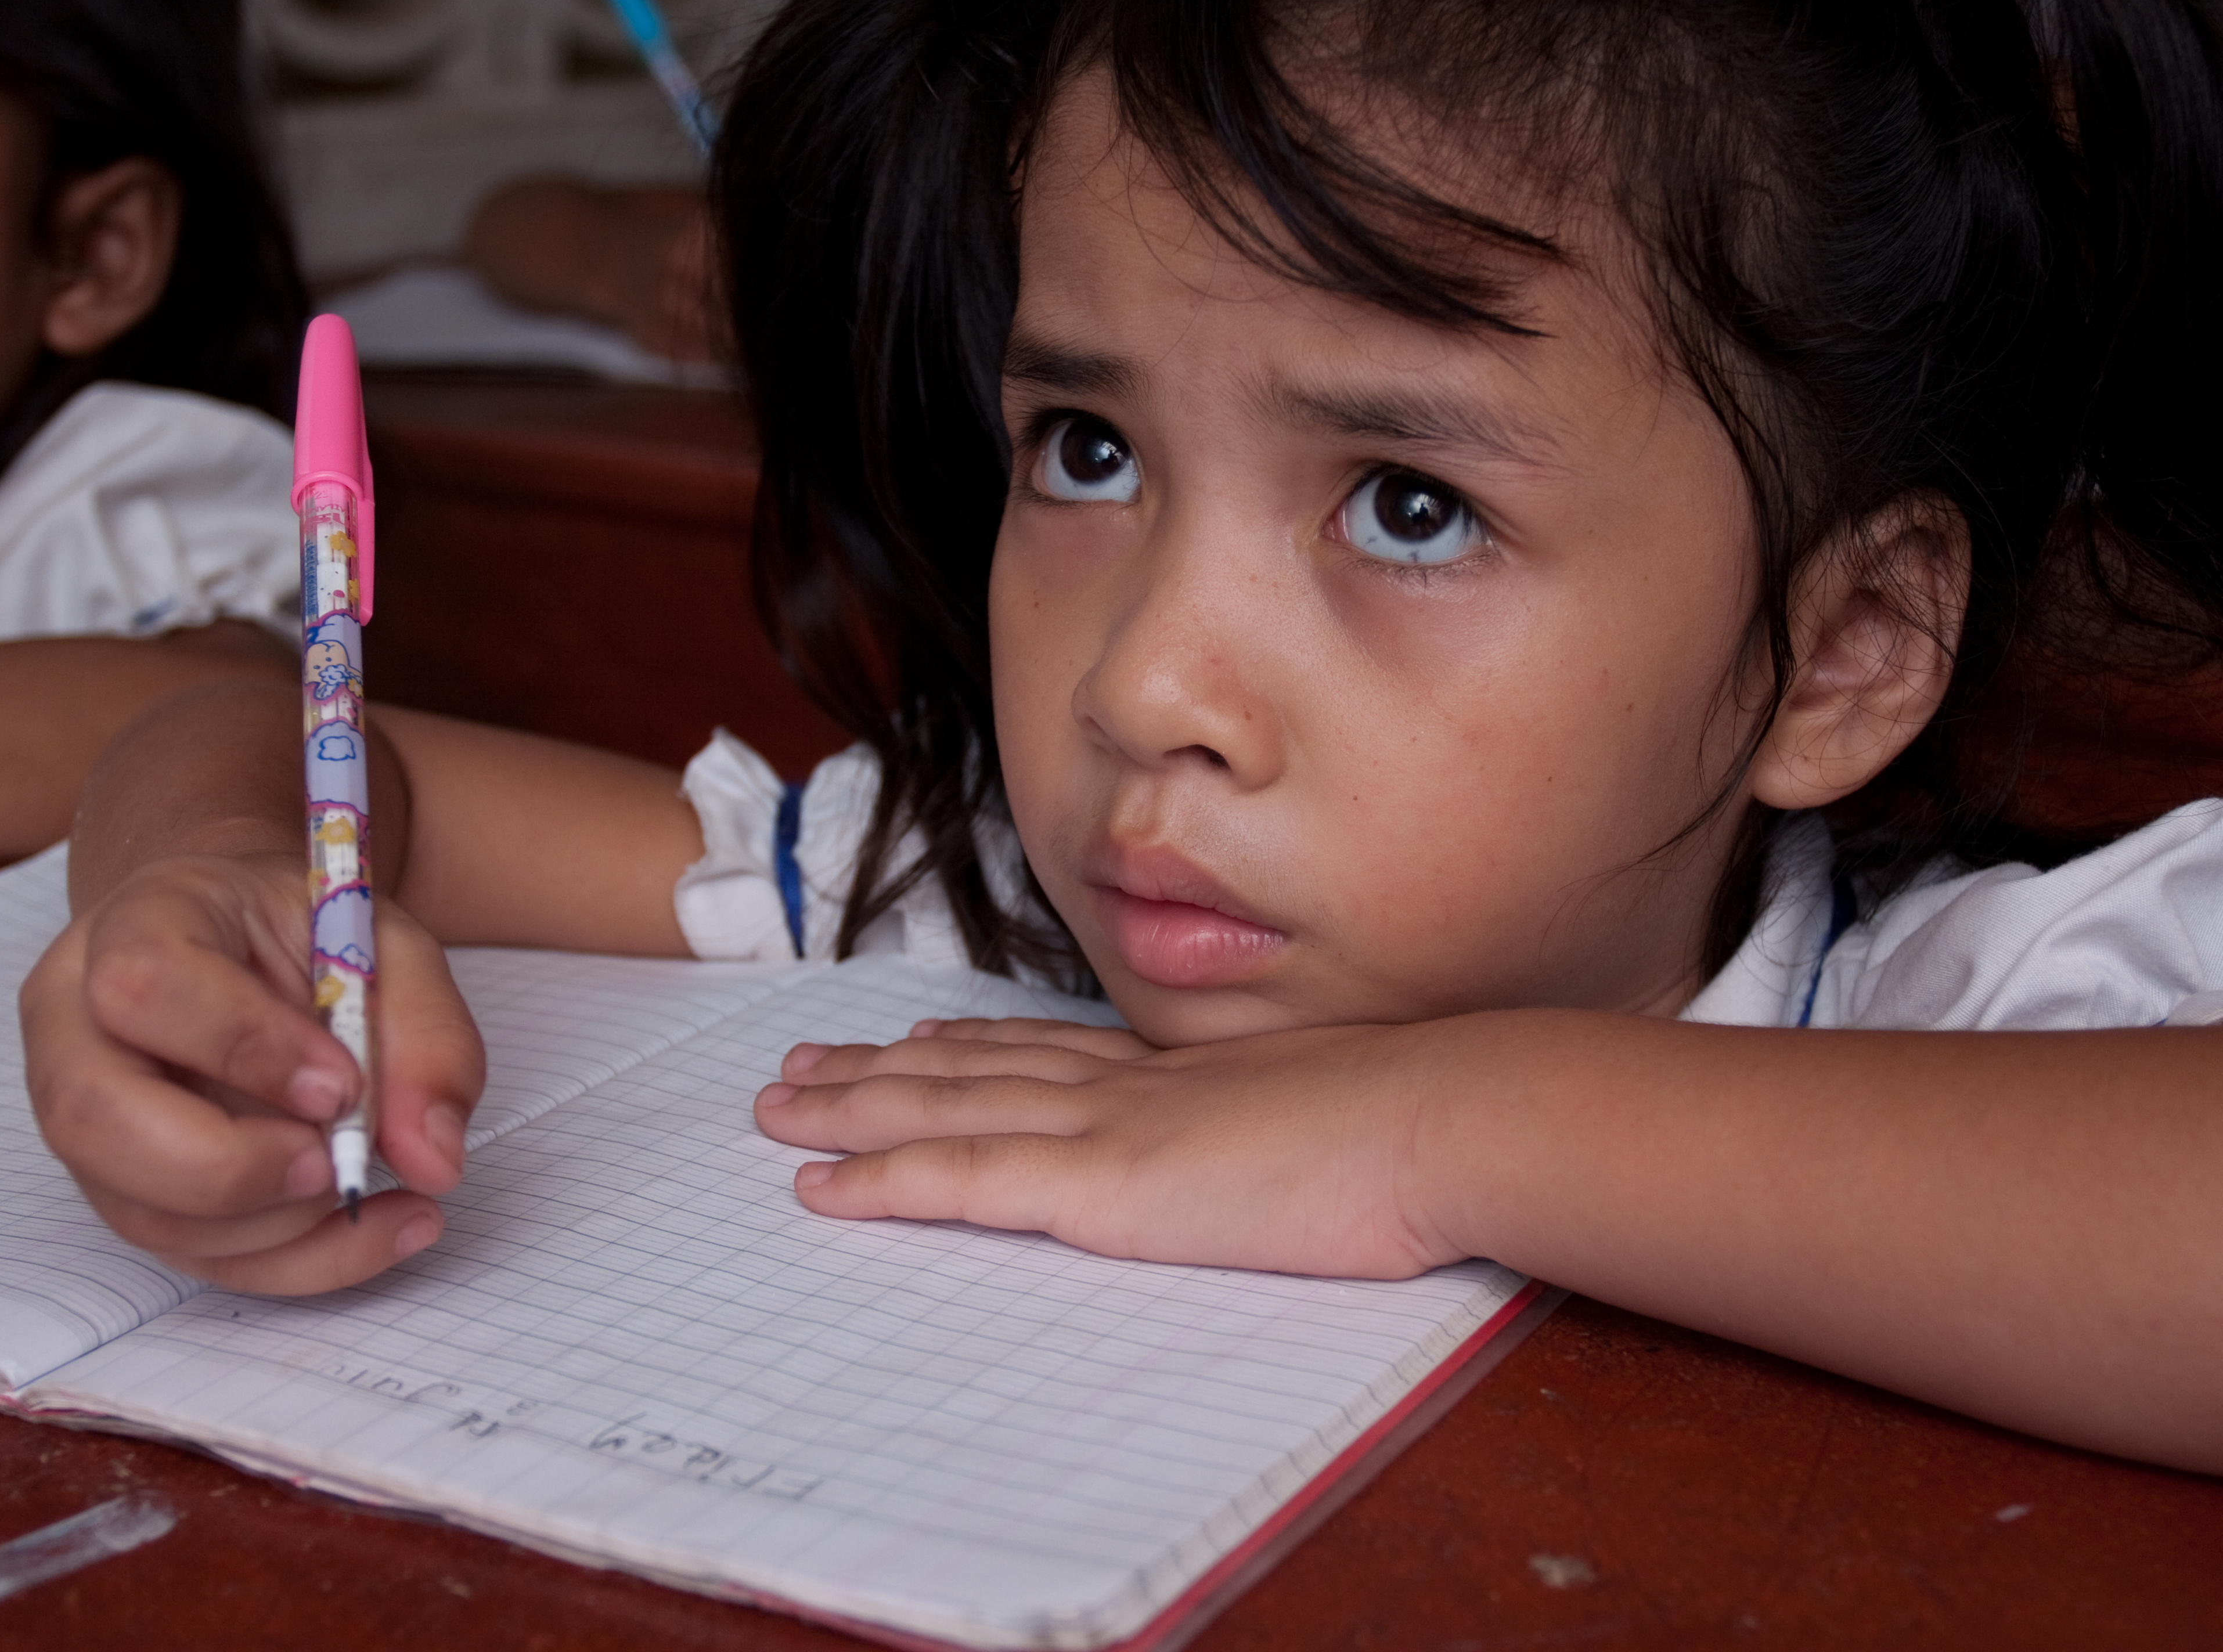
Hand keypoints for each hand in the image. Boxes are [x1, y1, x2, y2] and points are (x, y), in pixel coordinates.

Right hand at [21, 851, 485, 1291]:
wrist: (252, 947)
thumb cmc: (306, 935)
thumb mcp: (389, 948)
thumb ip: (426, 1037)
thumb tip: (434, 1159)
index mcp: (135, 925)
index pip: (144, 986)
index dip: (245, 1047)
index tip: (339, 1085)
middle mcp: (76, 1025)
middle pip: (94, 1118)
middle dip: (230, 1168)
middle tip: (336, 1164)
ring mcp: (82, 1117)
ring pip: (138, 1209)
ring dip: (274, 1227)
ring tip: (369, 1187)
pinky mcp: (125, 1188)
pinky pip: (190, 1255)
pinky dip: (297, 1260)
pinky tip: (380, 1227)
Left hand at [750, 1017, 1461, 1278]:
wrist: (1443, 1115)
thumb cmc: (1423, 1127)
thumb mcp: (1344, 1116)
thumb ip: (1293, 1128)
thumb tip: (1305, 1147)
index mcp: (1184, 1075)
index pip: (1054, 1051)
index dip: (974, 1041)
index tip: (917, 1031)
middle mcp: (1127, 1088)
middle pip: (974, 1068)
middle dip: (880, 1069)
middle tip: (803, 1065)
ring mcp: (1106, 1132)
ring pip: (944, 1111)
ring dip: (853, 1112)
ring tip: (779, 1110)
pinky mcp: (1099, 1189)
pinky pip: (962, 1181)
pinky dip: (882, 1182)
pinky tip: (820, 1190)